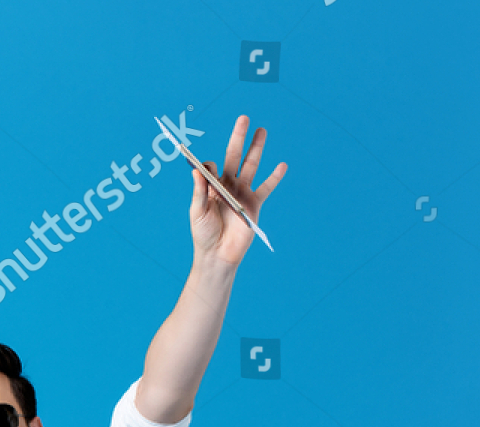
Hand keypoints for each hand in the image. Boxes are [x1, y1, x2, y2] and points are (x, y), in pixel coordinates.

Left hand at [190, 115, 285, 266]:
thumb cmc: (203, 234)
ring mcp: (242, 193)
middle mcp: (227, 186)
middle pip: (234, 156)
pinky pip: (266, 188)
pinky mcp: (254, 204)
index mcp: (211, 187)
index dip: (209, 165)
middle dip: (238, 137)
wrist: (218, 255)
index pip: (212, 167)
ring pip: (251, 165)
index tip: (207, 172)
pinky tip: (282, 165)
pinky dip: (275, 178)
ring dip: (256, 148)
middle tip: (243, 118)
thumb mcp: (197, 212)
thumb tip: (197, 170)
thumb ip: (199, 191)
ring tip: (262, 130)